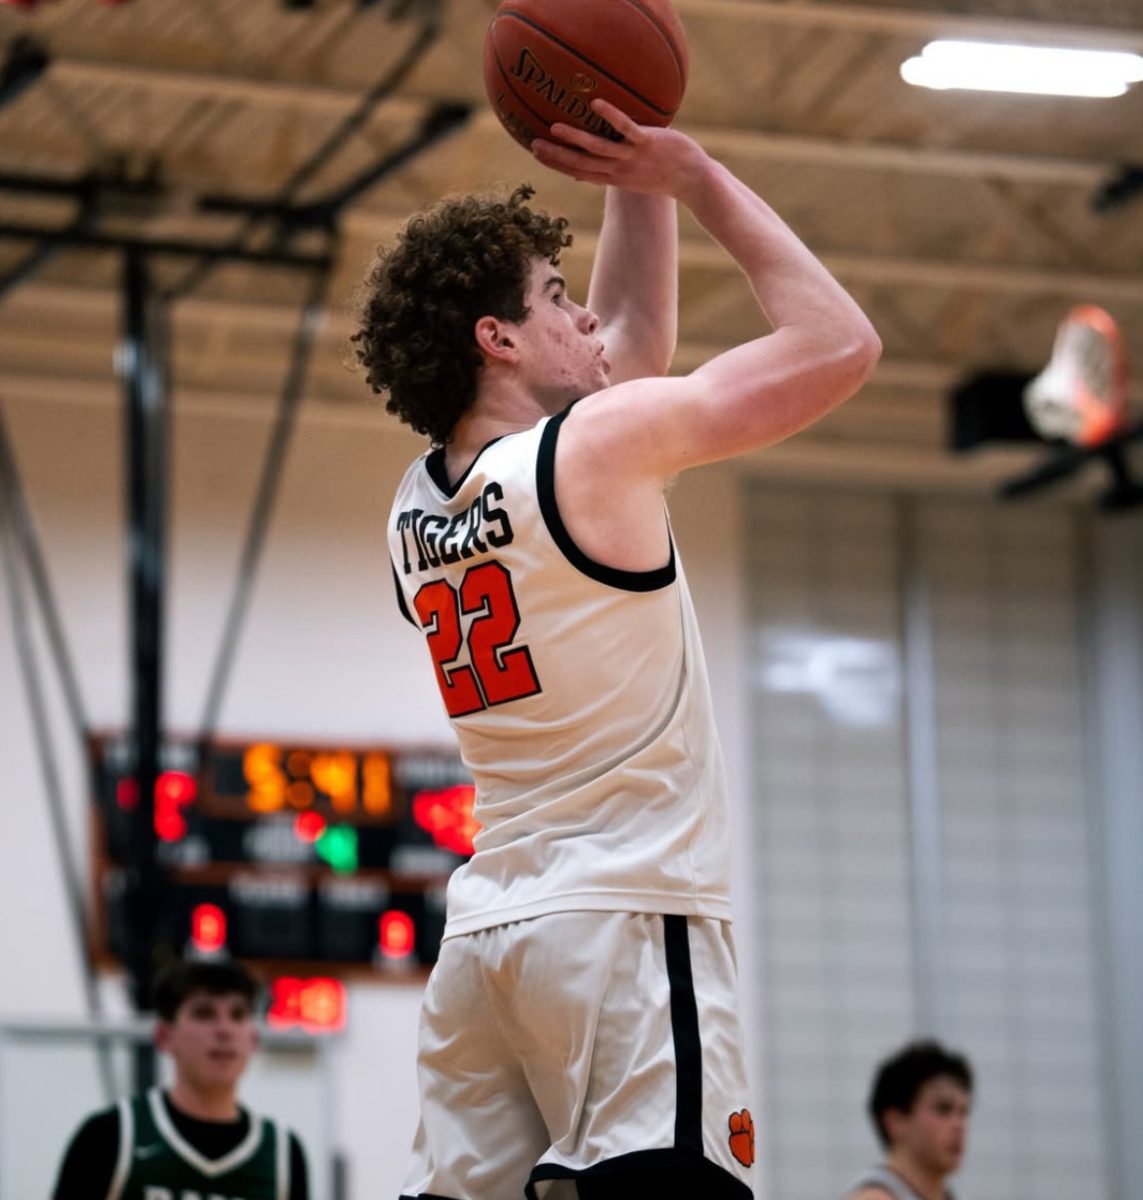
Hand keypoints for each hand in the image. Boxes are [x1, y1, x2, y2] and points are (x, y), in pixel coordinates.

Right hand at [530, 98, 706, 200]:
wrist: (694, 180)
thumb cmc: (667, 174)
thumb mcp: (639, 174)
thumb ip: (620, 165)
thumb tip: (609, 155)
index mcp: (615, 178)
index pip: (580, 172)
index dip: (558, 164)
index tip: (538, 155)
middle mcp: (619, 171)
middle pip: (582, 164)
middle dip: (557, 156)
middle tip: (533, 146)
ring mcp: (633, 157)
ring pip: (599, 149)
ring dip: (576, 139)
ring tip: (554, 128)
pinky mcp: (648, 143)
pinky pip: (626, 129)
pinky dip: (611, 117)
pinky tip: (596, 104)